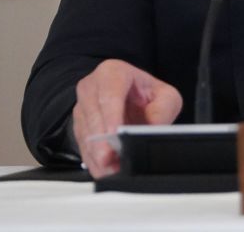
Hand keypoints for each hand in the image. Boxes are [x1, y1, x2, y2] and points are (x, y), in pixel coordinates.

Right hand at [72, 59, 181, 177]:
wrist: (131, 98)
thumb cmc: (146, 95)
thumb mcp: (165, 96)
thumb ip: (163, 110)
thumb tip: (152, 130)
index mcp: (113, 72)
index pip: (110, 94)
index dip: (111, 115)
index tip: (114, 133)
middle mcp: (92, 87)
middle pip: (94, 115)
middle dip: (101, 140)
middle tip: (109, 159)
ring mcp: (82, 107)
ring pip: (85, 132)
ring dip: (96, 153)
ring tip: (110, 169)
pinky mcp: (78, 126)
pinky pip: (82, 145)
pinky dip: (93, 159)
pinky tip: (102, 170)